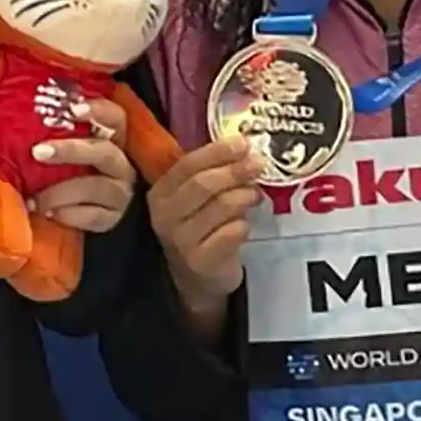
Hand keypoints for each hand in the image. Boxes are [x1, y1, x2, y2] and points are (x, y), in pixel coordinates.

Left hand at [28, 99, 134, 233]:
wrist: (71, 210)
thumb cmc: (58, 169)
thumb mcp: (57, 145)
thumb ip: (49, 128)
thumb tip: (14, 107)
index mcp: (111, 138)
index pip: (114, 118)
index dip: (98, 110)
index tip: (72, 109)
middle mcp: (120, 163)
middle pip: (104, 152)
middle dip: (71, 150)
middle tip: (37, 152)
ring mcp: (120, 193)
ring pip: (97, 187)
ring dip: (62, 191)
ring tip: (35, 199)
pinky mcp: (112, 218)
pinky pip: (93, 216)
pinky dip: (68, 214)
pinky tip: (48, 213)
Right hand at [146, 135, 262, 311]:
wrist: (198, 278)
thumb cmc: (199, 227)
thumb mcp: (194, 198)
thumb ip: (210, 172)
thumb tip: (244, 147)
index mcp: (160, 193)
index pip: (188, 164)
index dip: (218, 152)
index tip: (244, 143)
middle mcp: (165, 216)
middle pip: (204, 184)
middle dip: (235, 171)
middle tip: (259, 164)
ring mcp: (182, 241)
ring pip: (222, 206)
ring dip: (245, 196)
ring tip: (255, 195)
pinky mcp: (202, 261)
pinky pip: (232, 232)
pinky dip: (244, 224)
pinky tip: (244, 224)